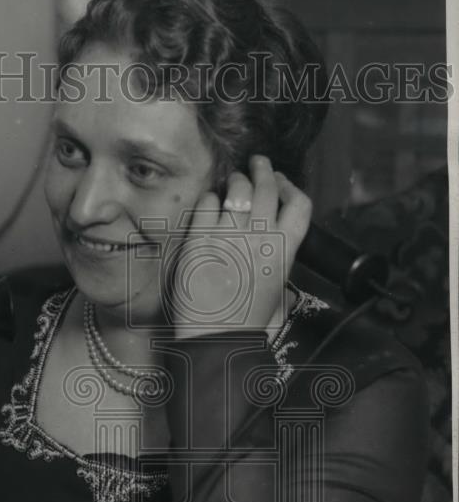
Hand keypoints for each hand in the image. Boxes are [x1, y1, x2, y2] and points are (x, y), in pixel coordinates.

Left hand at [169, 155, 311, 339]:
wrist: (215, 339)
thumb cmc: (248, 325)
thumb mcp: (279, 296)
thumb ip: (281, 268)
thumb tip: (279, 256)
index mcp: (284, 251)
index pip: (300, 204)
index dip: (291, 187)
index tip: (281, 181)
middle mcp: (260, 237)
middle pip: (268, 188)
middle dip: (263, 169)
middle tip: (257, 162)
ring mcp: (230, 234)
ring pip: (238, 189)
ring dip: (237, 180)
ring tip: (233, 180)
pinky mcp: (200, 238)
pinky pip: (208, 203)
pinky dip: (210, 198)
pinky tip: (209, 204)